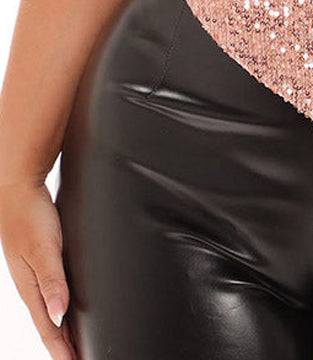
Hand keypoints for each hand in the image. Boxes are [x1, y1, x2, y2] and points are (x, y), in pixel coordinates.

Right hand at [0, 179, 77, 358]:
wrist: (17, 188)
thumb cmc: (29, 215)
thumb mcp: (44, 248)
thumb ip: (52, 280)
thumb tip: (58, 315)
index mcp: (30, 287)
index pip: (48, 328)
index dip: (63, 350)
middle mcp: (31, 284)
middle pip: (50, 325)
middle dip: (64, 346)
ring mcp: (34, 273)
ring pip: (50, 311)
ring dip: (64, 330)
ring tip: (76, 346)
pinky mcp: (40, 261)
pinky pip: (51, 294)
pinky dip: (61, 309)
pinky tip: (68, 309)